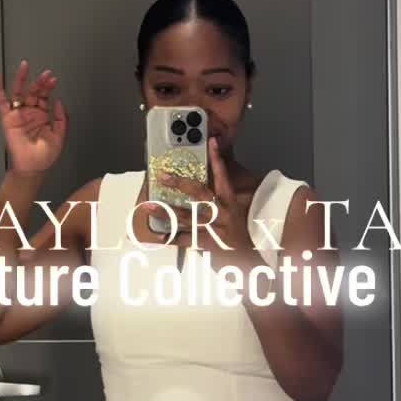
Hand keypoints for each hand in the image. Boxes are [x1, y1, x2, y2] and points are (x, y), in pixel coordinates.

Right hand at [0, 62, 67, 177]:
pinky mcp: (7, 118)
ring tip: (24, 66)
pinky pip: (1, 101)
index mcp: (42, 115)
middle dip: (39, 82)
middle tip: (45, 74)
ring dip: (21, 78)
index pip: (44, 96)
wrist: (34, 168)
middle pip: (33, 91)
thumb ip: (61, 118)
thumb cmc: (45, 156)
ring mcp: (18, 114)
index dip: (48, 86)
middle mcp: (29, 112)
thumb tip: (59, 101)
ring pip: (18, 92)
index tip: (53, 79)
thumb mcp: (60, 135)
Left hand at [140, 138, 254, 266]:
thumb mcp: (240, 209)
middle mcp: (221, 213)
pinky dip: (170, 239)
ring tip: (149, 206)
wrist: (251, 258)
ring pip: (185, 216)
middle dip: (180, 183)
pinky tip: (157, 237)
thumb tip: (213, 180)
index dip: (217, 158)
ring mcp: (212, 228)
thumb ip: (227, 195)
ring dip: (165, 211)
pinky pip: (184, 240)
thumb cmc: (244, 233)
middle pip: (199, 192)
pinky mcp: (206, 243)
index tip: (211, 142)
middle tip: (164, 176)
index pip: (224, 175)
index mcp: (230, 202)